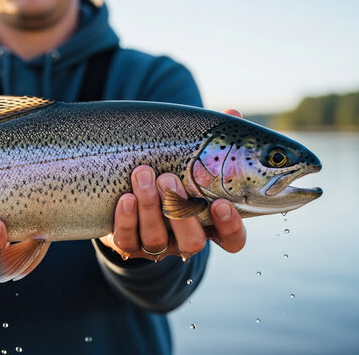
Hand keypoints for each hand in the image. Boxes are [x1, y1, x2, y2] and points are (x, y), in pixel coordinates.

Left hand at [100, 109, 246, 260]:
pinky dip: (126, 219)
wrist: (128, 192)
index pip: (231, 239)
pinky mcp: (128, 244)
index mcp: (209, 224)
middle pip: (192, 241)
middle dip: (180, 211)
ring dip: (150, 206)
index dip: (230, 226)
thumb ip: (214, 142)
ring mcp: (156, 245)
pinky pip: (127, 240)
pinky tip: (126, 198)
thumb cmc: (171, 172)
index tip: (220, 203)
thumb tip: (232, 113)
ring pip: (156, 238)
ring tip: (143, 174)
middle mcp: (185, 239)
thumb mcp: (192, 159)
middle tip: (169, 179)